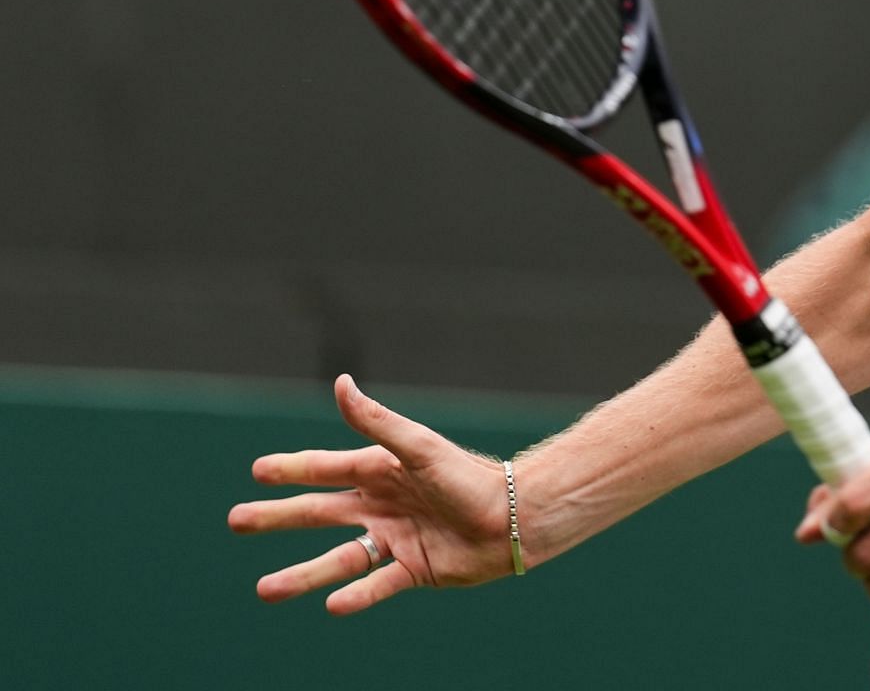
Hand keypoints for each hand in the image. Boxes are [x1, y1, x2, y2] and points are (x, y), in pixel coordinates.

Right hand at [228, 374, 513, 614]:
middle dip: (278, 518)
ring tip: (264, 590)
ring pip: (337, 559)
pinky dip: (354, 597)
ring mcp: (394, 540)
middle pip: (318, 514)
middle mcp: (381, 506)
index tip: (257, 471)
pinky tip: (330, 606)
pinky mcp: (412, 570)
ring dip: (301, 574)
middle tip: (237, 521)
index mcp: (381, 473)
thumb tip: (340, 382)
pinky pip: (376, 585)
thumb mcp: (416, 448)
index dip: (292, 470)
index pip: (325, 470)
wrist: (513, 518)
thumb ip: (375, 422)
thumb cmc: (468, 477)